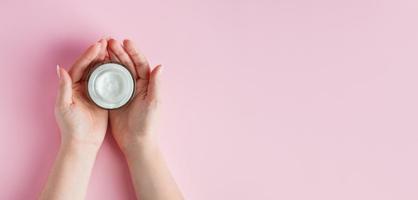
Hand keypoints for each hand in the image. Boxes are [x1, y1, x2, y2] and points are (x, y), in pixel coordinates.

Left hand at [55, 39, 108, 148]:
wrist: (83, 143)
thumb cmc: (71, 126)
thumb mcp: (65, 106)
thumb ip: (63, 87)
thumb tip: (60, 68)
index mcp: (71, 87)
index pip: (80, 66)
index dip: (89, 55)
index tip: (98, 45)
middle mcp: (81, 87)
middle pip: (90, 65)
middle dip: (98, 52)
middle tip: (108, 40)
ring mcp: (92, 92)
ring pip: (99, 71)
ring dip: (106, 59)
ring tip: (114, 48)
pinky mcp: (102, 98)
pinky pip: (107, 82)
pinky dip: (112, 72)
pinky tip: (119, 65)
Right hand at [106, 38, 161, 152]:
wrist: (136, 142)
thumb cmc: (148, 124)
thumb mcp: (154, 103)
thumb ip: (156, 84)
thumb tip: (160, 66)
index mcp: (147, 85)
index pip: (140, 63)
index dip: (134, 52)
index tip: (125, 41)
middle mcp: (136, 86)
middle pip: (128, 64)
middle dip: (119, 52)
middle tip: (109, 41)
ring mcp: (125, 92)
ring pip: (117, 71)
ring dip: (111, 59)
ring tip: (102, 48)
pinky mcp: (115, 99)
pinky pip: (108, 82)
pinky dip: (103, 73)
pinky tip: (95, 65)